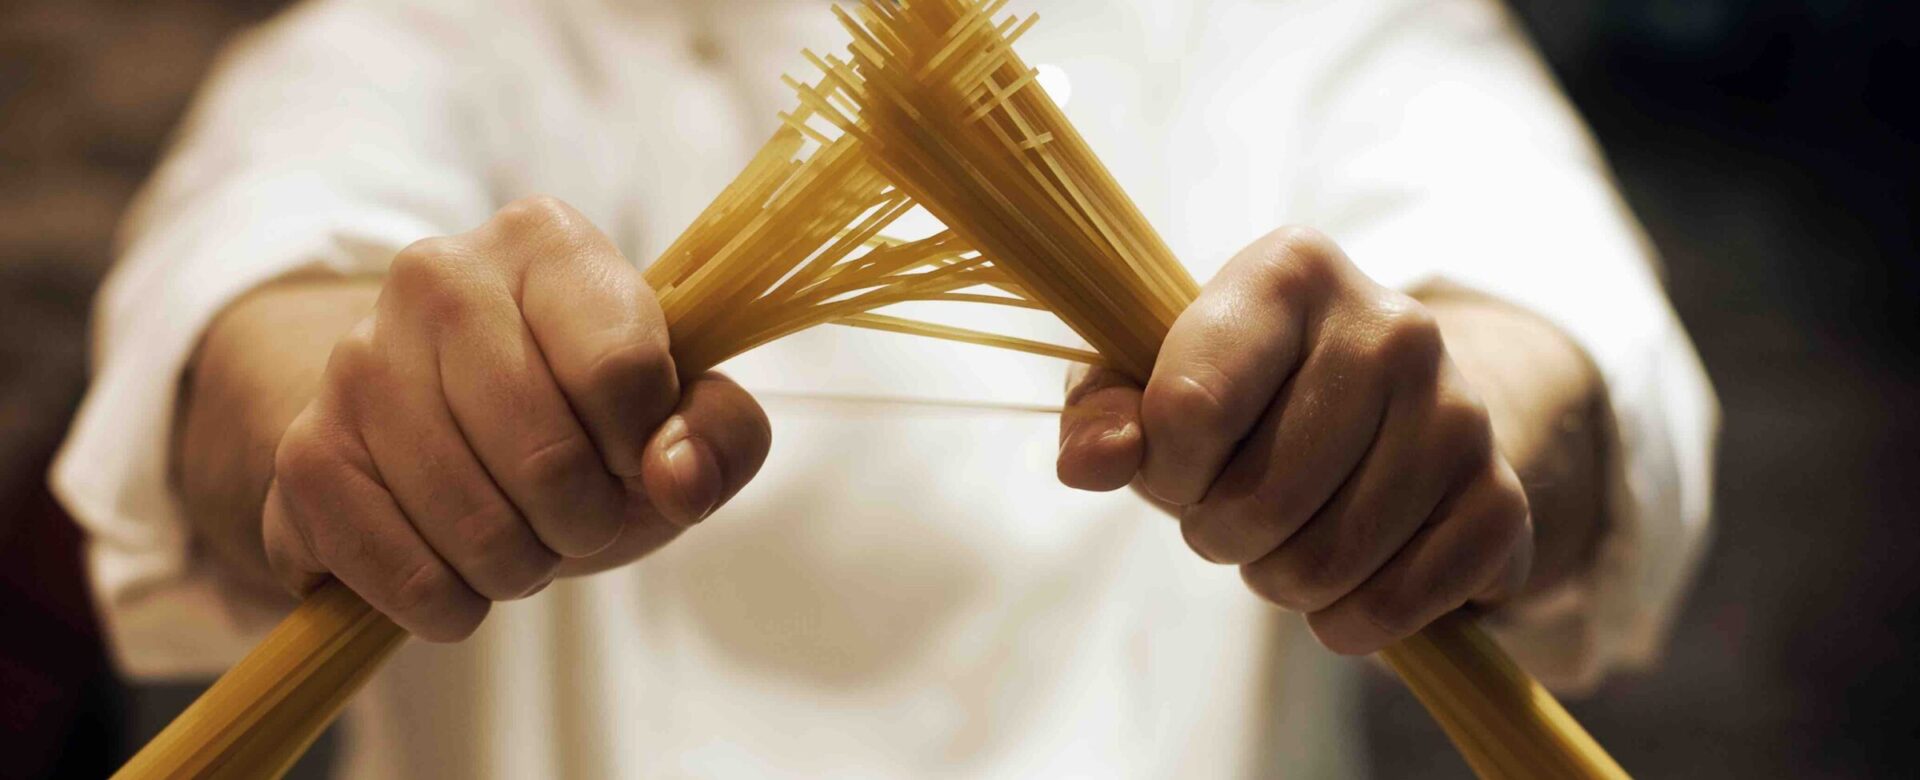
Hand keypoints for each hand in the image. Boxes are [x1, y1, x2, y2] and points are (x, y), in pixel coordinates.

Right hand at [262, 196, 770, 640]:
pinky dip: (446, 602)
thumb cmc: (586, 421)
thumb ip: (721, 434)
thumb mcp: (679, 418)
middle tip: (577, 515)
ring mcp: (355, 359)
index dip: (642, 448)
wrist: (453, 440)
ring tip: (518, 535)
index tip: (630, 455)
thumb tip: (677, 477)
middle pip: (548, 458)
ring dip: (518, 567)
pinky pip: (396, 570)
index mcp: (546, 243)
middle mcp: (439, 276)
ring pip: (472, 525)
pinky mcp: (305, 450)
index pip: (622, 370)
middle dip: (585, 522)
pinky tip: (455, 572)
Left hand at [1057, 227, 1543, 654]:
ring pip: (1323, 564)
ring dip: (1279, 580)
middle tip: (1233, 509)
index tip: (1177, 462)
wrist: (1387, 409)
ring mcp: (1460, 411)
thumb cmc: (1242, 391)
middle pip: (1255, 501)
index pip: (1188, 409)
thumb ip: (1103, 412)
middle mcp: (1392, 326)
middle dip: (1219, 533)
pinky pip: (1397, 604)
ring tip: (1286, 535)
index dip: (1163, 470)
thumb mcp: (1152, 379)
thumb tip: (1089, 463)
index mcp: (1291, 270)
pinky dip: (1350, 622)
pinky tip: (1347, 578)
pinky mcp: (1502, 498)